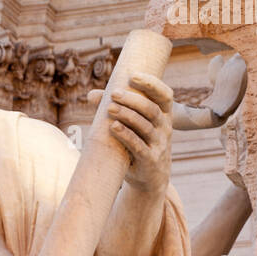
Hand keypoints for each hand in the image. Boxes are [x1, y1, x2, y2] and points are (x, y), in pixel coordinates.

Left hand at [90, 73, 172, 191]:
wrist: (149, 179)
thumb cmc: (139, 145)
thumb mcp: (133, 127)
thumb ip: (115, 109)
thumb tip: (91, 95)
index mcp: (165, 115)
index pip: (165, 94)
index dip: (152, 84)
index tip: (133, 76)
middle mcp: (165, 128)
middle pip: (151, 109)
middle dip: (133, 100)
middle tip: (113, 94)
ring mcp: (159, 145)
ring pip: (145, 126)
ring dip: (127, 115)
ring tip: (110, 109)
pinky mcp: (150, 160)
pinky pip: (138, 146)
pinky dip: (126, 135)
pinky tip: (114, 127)